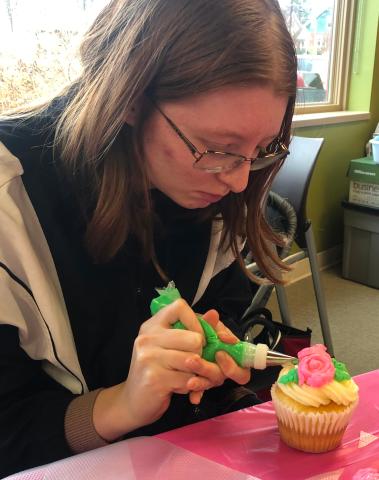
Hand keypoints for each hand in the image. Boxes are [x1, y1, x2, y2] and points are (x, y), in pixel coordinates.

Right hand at [93, 299, 216, 439]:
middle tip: (196, 364)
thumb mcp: (171, 347)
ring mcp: (149, 357)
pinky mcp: (154, 378)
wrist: (132, 402)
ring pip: (193, 361)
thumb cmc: (157, 371)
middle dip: (201, 354)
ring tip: (190, 378)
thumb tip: (214, 314)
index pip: (180, 307)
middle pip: (194, 338)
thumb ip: (193, 330)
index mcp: (153, 325)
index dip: (196, 321)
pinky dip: (190, 387)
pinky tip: (180, 388)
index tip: (198, 338)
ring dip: (198, 374)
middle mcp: (148, 337)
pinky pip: (187, 380)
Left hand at [188, 309, 250, 404]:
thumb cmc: (206, 332)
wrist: (189, 340)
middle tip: (193, 360)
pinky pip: (199, 391)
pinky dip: (196, 393)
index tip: (220, 353)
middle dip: (208, 369)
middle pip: (222, 376)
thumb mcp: (210, 325)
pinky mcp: (201, 383)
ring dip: (199, 380)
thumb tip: (213, 315)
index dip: (233, 365)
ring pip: (209, 383)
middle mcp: (224, 370)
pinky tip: (192, 395)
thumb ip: (213, 322)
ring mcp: (212, 377)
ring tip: (188, 375)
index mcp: (233, 357)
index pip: (242, 371)